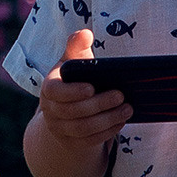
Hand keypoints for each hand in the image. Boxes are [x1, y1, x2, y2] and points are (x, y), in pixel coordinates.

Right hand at [36, 29, 130, 150]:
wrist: (64, 111)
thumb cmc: (72, 79)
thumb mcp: (72, 61)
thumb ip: (76, 46)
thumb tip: (86, 33)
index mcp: (49, 88)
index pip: (55, 93)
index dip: (72, 92)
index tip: (92, 87)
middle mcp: (50, 111)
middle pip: (74, 112)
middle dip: (99, 104)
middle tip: (121, 96)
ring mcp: (60, 129)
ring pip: (83, 128)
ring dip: (107, 119)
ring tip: (128, 109)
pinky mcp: (72, 143)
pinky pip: (89, 140)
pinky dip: (107, 132)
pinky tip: (121, 121)